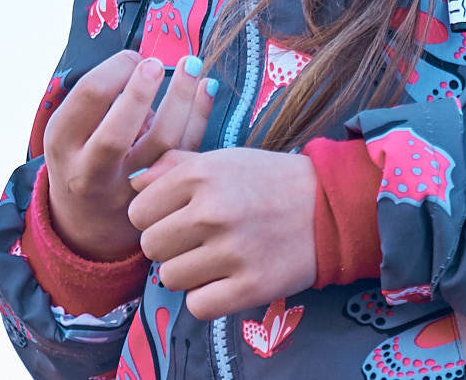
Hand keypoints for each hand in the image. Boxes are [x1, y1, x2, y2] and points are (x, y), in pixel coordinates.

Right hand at [43, 51, 216, 261]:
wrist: (87, 220)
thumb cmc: (82, 153)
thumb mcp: (71, 128)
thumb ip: (100, 99)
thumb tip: (145, 62)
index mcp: (63, 142)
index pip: (90, 97)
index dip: (116, 69)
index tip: (134, 57)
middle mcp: (91, 170)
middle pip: (117, 134)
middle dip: (140, 93)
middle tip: (156, 64)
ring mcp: (128, 187)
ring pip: (162, 144)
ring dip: (181, 99)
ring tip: (192, 64)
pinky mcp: (161, 192)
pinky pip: (186, 151)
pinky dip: (200, 116)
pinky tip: (207, 88)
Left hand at [127, 148, 317, 319]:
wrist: (331, 206)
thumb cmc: (270, 181)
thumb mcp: (224, 159)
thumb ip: (175, 166)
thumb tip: (134, 184)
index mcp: (200, 175)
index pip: (139, 212)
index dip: (154, 217)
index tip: (178, 218)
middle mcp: (211, 212)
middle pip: (150, 247)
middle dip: (169, 246)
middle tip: (197, 241)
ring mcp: (231, 251)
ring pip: (170, 278)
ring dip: (188, 273)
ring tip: (216, 259)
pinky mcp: (250, 287)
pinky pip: (198, 306)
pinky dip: (208, 298)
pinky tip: (226, 281)